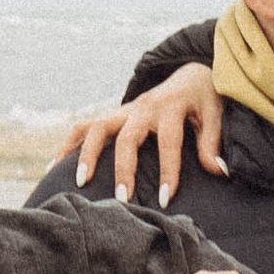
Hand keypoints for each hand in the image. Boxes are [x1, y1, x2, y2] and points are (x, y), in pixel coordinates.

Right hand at [58, 62, 227, 205]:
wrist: (189, 73)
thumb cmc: (204, 100)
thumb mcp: (215, 115)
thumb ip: (212, 144)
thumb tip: (219, 172)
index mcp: (171, 108)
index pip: (169, 142)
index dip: (167, 171)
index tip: (164, 200)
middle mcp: (144, 108)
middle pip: (127, 136)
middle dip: (123, 169)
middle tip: (122, 199)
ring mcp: (125, 109)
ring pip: (98, 127)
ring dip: (87, 154)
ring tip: (80, 182)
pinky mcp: (113, 114)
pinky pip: (84, 126)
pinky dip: (68, 144)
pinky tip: (54, 167)